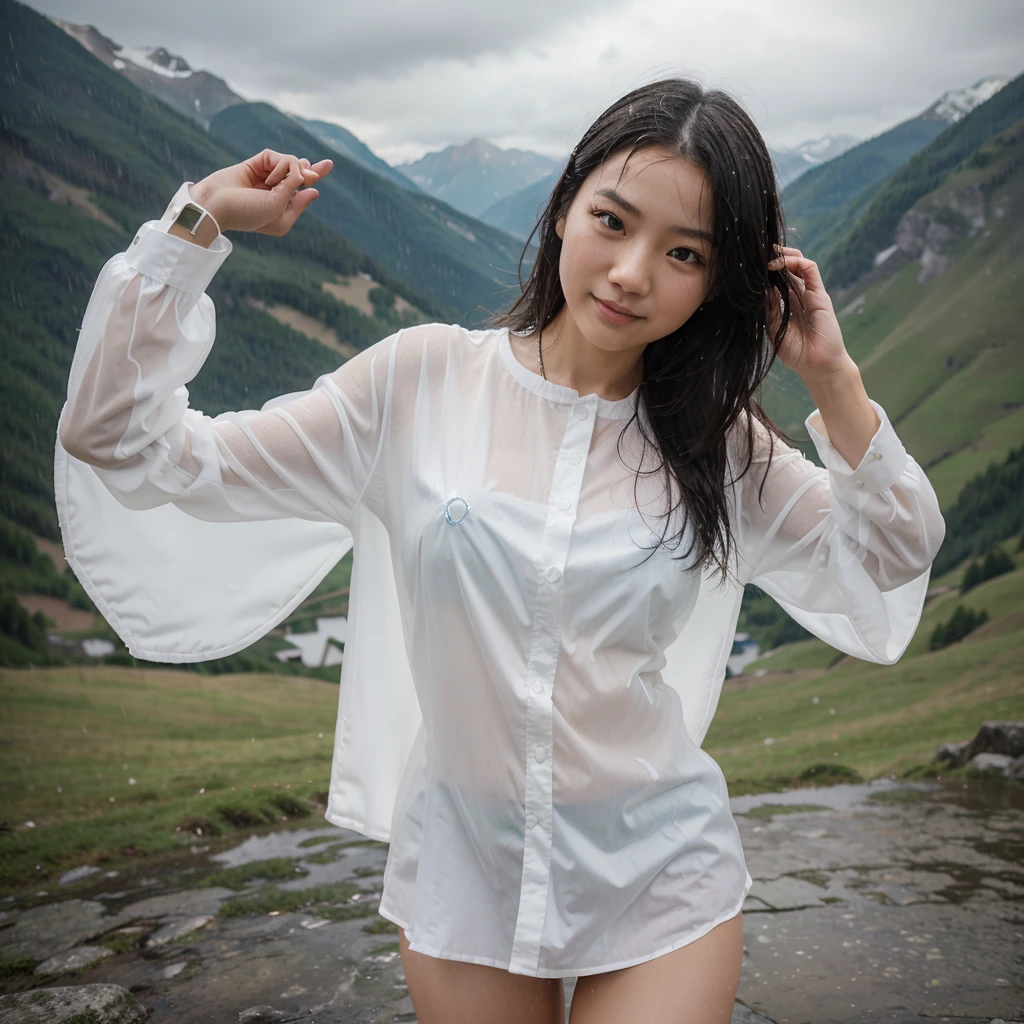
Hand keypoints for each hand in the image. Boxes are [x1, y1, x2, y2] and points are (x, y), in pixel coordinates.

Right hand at [190, 149, 333, 234]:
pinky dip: (279, 166)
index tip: (328, 164)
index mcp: (282, 206)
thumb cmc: (247, 215)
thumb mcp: (279, 214)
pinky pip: (278, 157)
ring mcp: (266, 175)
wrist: (217, 204)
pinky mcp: (257, 163)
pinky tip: (269, 179)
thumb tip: (315, 189)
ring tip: (274, 184)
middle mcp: (276, 190)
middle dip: (310, 170)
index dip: (315, 175)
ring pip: (292, 163)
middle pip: (301, 171)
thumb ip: (297, 200)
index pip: (303, 188)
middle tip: (315, 172)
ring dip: (291, 171)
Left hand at [766, 245, 853, 381]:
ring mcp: (811, 294)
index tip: (751, 266)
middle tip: (759, 253)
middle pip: (788, 269)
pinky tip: (780, 263)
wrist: (817, 366)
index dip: (766, 272)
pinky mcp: (820, 294)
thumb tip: (762, 288)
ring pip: (800, 264)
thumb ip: (770, 309)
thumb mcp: (774, 329)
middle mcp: (800, 296)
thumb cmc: (797, 353)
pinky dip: (796, 261)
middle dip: (775, 258)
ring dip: (784, 256)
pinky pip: (811, 270)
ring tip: (768, 255)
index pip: (778, 281)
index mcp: (788, 305)